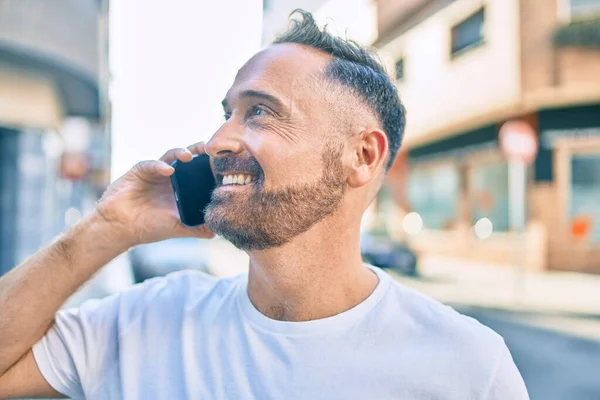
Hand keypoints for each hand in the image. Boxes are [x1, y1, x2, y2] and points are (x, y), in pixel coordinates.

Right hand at [95, 142, 214, 246]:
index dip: (209, 165)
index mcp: (181, 188)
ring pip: (171, 155)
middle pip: (187, 158)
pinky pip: (151, 164)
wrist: (120, 228)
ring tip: (190, 156)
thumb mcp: (178, 228)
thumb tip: (216, 232)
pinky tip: (169, 171)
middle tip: (210, 149)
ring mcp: (155, 172)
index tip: (223, 163)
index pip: (198, 172)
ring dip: (181, 152)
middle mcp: (170, 177)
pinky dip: (160, 165)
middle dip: (199, 151)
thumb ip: (197, 229)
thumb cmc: (148, 228)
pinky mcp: (139, 171)